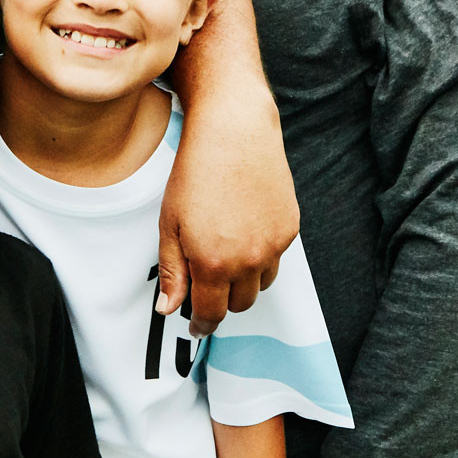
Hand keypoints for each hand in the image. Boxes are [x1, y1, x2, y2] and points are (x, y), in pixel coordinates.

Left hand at [157, 111, 296, 335]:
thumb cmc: (196, 173)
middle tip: (206, 280)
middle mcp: (249, 260)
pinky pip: (276, 258)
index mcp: (213, 263)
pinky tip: (244, 229)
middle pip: (239, 305)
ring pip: (261, 285)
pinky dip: (261, 255)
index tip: (196, 325)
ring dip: (244, 281)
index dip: (201, 324)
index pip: (212, 314)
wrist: (234, 132)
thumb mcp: (170, 224)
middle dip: (221, 300)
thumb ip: (173, 271)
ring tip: (227, 253)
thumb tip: (168, 308)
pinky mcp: (290, 229)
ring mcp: (273, 245)